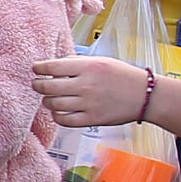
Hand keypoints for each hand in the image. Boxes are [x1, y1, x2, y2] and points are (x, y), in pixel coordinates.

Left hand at [35, 52, 150, 129]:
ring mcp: (88, 104)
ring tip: (48, 97)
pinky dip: (57, 116)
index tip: (35, 69)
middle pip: (47, 86)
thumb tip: (54, 65)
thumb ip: (77, 62)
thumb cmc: (123, 76)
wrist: (145, 95)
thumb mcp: (101, 60)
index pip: (51, 66)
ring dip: (47, 100)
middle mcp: (85, 85)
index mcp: (87, 67)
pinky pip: (64, 120)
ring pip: (53, 104)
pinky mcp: (92, 119)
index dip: (38, 68)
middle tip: (37, 83)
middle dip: (38, 84)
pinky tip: (59, 111)